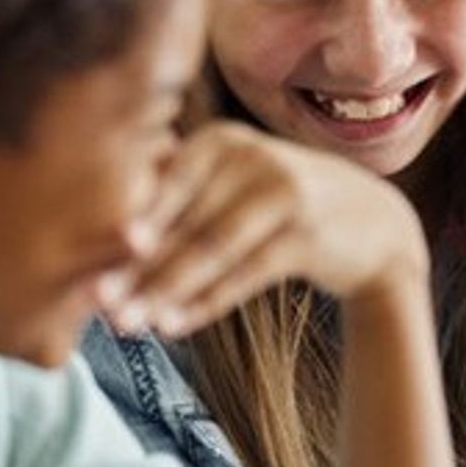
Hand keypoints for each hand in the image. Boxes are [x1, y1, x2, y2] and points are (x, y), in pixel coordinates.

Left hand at [101, 122, 426, 336]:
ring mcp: (285, 195)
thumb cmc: (280, 204)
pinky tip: (173, 327)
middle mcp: (255, 157)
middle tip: (98, 301)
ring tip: (129, 324)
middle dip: (138, 265)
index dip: (128, 220)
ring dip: (166, 290)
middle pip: (185, 219)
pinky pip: (245, 275)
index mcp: (224, 139)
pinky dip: (206, 303)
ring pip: (212, 250)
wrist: (376, 226)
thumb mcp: (234, 179)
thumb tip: (103, 223)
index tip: (90, 256)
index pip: (165, 183)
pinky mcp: (308, 236)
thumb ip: (181, 188)